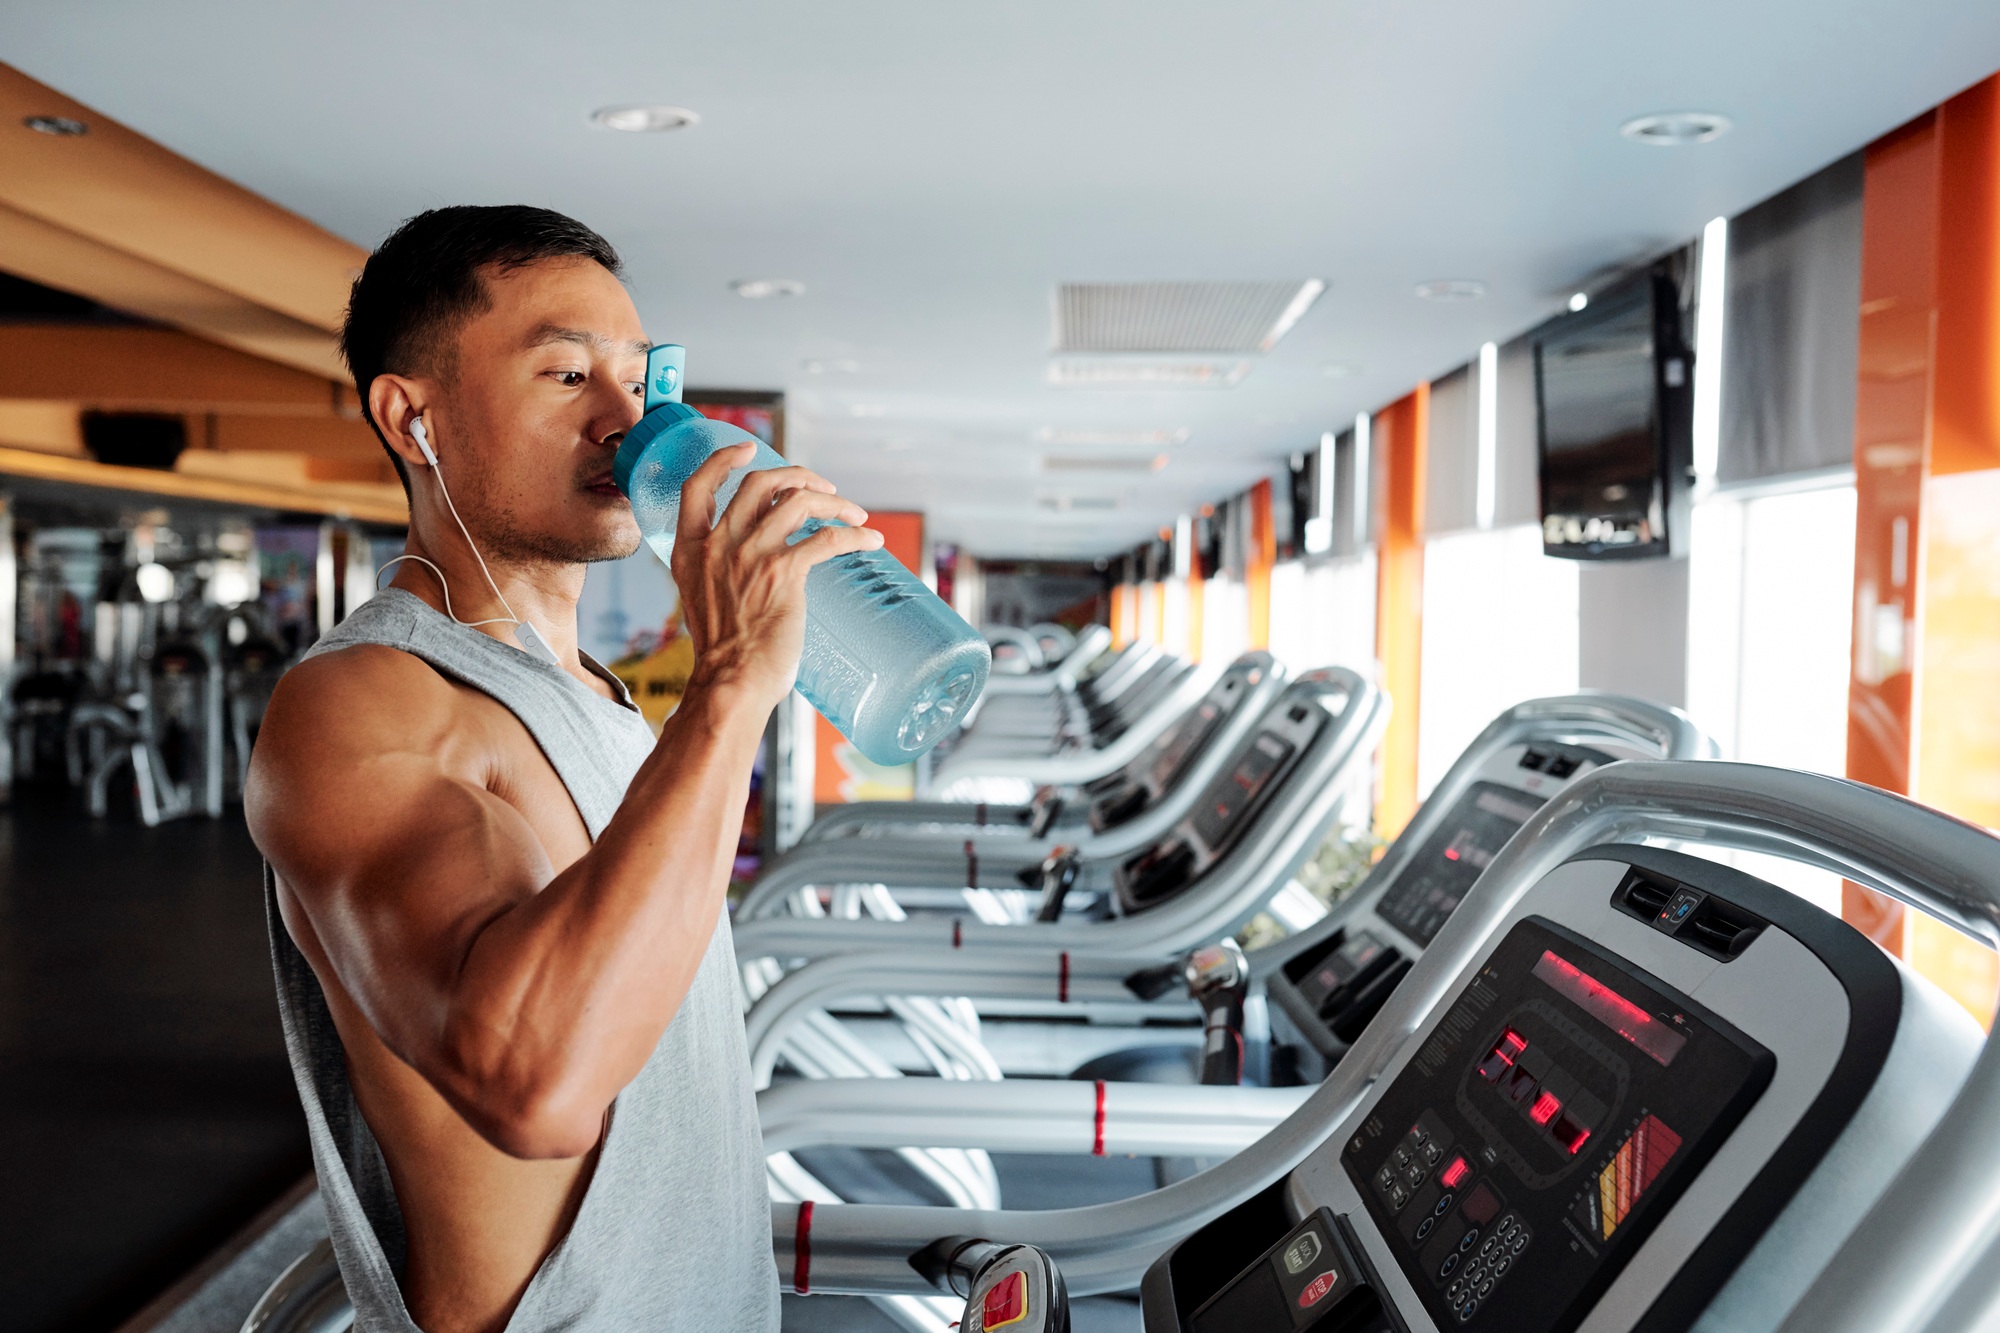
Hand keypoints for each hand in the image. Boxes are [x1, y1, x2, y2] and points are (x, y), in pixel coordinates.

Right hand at [670, 443, 884, 708]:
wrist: (731, 685)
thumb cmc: (724, 655)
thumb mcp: (703, 599)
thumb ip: (720, 571)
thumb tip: (755, 561)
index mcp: (689, 550)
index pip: (697, 486)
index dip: (723, 460)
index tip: (748, 449)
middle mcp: (717, 545)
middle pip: (758, 483)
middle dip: (797, 476)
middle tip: (824, 488)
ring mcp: (750, 556)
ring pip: (798, 501)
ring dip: (834, 502)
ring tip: (855, 514)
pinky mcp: (783, 573)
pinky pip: (828, 538)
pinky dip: (855, 534)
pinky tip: (871, 539)